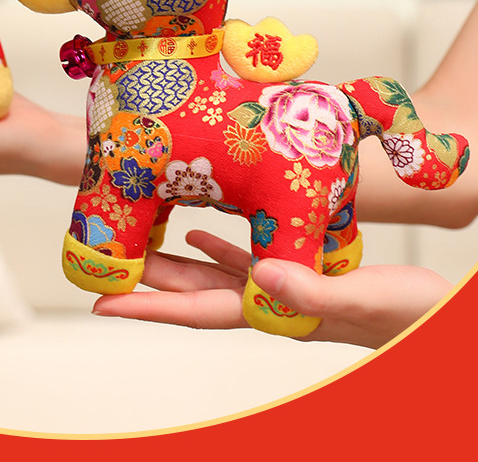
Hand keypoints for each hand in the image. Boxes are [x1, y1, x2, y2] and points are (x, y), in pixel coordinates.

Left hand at [91, 229, 452, 348]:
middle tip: (102, 267)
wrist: (437, 313)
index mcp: (276, 312)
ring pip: (210, 272)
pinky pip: (243, 254)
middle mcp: (269, 302)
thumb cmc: (409, 314)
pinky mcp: (298, 268)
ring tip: (134, 246)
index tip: (102, 304)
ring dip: (172, 261)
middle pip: (192, 292)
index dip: (149, 308)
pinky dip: (215, 243)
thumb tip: (257, 278)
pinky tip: (196, 227)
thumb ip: (310, 292)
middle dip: (146, 282)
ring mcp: (281, 287)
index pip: (198, 311)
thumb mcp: (362, 299)